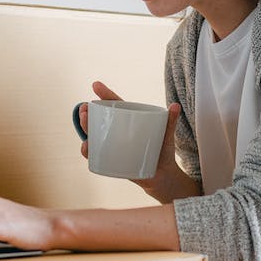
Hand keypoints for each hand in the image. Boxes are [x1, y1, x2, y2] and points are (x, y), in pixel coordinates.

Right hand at [77, 81, 186, 202]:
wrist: (163, 176)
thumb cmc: (163, 151)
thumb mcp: (167, 135)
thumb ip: (171, 121)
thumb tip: (176, 106)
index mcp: (129, 121)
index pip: (115, 105)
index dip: (105, 94)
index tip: (95, 85)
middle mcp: (117, 132)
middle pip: (100, 120)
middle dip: (89, 113)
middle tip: (85, 109)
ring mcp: (113, 146)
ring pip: (94, 137)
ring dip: (86, 130)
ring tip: (85, 124)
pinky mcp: (112, 161)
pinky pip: (97, 156)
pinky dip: (89, 152)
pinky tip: (86, 148)